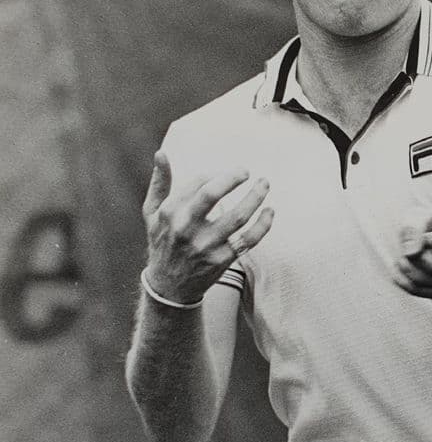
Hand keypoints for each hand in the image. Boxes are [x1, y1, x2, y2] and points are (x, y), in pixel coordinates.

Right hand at [142, 151, 273, 304]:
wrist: (169, 287)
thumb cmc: (162, 242)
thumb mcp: (152, 213)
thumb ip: (159, 183)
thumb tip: (161, 154)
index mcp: (171, 212)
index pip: (199, 182)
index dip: (215, 176)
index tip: (224, 177)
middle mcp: (186, 228)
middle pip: (213, 194)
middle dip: (233, 178)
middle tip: (246, 171)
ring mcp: (206, 245)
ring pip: (238, 216)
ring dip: (255, 197)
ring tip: (264, 184)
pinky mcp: (222, 260)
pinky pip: (249, 239)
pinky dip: (263, 224)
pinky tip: (269, 211)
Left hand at [393, 217, 431, 301]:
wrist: (428, 241)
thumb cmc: (424, 224)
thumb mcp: (416, 218)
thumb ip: (413, 230)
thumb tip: (412, 253)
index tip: (426, 238)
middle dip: (415, 262)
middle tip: (401, 256)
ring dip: (409, 275)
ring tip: (400, 263)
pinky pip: (431, 294)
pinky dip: (411, 286)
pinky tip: (404, 275)